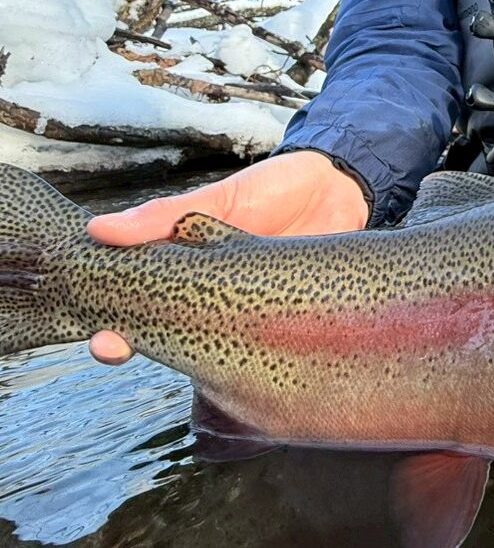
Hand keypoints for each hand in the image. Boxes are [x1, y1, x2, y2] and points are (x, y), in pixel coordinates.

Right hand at [86, 150, 369, 365]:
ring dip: (196, 357)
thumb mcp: (220, 197)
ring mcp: (246, 316)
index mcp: (184, 270)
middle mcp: (209, 299)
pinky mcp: (285, 324)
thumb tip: (99, 229)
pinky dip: (252, 359)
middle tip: (121, 348)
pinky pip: (264, 349)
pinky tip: (248, 356)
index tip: (104, 339)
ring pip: (211, 350)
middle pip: (164, 337)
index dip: (115, 331)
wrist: (340, 188)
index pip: (137, 309)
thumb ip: (167, 215)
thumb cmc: (272, 189)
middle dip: (140, 346)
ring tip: (187, 348)